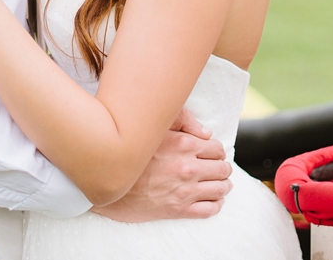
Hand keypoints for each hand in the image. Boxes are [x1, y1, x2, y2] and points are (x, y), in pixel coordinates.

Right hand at [91, 109, 231, 221]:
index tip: (213, 153)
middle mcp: (187, 168)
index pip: (217, 148)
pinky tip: (213, 200)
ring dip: (223, 185)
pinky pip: (209, 209)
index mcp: (184, 145)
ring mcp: (184, 190)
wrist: (109, 182)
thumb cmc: (131, 152)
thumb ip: (183, 123)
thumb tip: (206, 133)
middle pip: (222, 168)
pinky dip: (216, 204)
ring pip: (220, 189)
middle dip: (222, 167)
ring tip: (220, 183)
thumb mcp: (154, 129)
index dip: (217, 150)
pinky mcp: (179, 209)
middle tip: (219, 168)